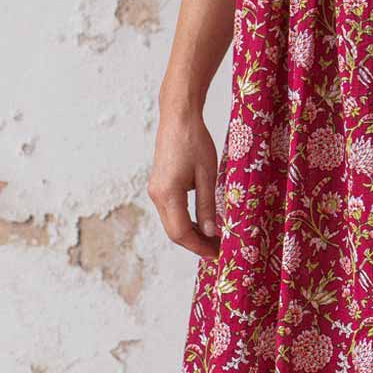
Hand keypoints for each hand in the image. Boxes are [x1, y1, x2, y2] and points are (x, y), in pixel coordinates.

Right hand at [148, 108, 221, 259]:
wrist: (178, 118)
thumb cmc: (195, 142)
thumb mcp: (207, 175)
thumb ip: (207, 205)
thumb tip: (210, 232)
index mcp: (168, 194)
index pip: (181, 232)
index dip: (198, 247)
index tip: (216, 254)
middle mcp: (157, 195)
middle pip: (174, 232)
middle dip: (195, 244)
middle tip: (217, 250)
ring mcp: (155, 190)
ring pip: (171, 223)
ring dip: (190, 234)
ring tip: (213, 239)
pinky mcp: (159, 185)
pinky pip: (170, 212)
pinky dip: (185, 221)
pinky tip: (202, 223)